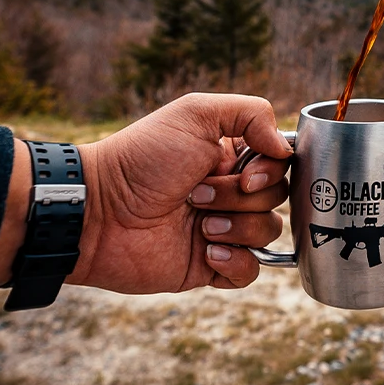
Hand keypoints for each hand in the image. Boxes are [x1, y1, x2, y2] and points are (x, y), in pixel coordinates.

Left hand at [69, 93, 292, 293]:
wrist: (98, 212)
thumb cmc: (141, 159)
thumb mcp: (195, 113)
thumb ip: (252, 113)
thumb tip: (285, 148)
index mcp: (229, 155)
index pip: (280, 162)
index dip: (269, 171)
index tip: (241, 172)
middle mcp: (229, 190)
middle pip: (277, 198)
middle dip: (241, 197)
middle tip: (198, 195)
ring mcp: (221, 228)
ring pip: (268, 232)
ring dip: (237, 227)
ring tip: (199, 224)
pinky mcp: (210, 265)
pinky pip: (251, 271)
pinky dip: (235, 262)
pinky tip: (205, 251)